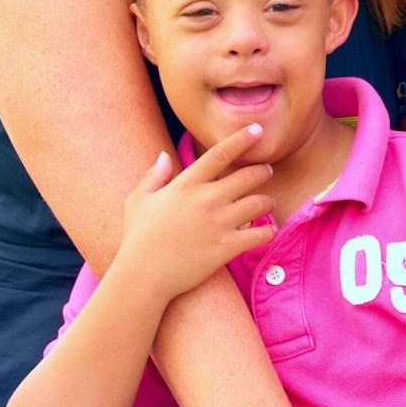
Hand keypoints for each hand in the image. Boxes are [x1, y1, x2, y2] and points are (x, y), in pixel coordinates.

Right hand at [115, 126, 274, 303]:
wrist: (142, 277)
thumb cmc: (138, 238)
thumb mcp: (137, 202)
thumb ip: (153, 176)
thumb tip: (165, 155)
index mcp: (185, 185)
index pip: (219, 154)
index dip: (241, 139)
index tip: (257, 129)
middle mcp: (206, 200)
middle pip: (249, 176)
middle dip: (263, 171)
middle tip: (265, 171)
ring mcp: (219, 223)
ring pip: (260, 202)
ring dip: (267, 201)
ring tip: (265, 203)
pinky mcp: (227, 247)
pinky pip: (261, 233)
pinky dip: (268, 230)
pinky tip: (265, 230)